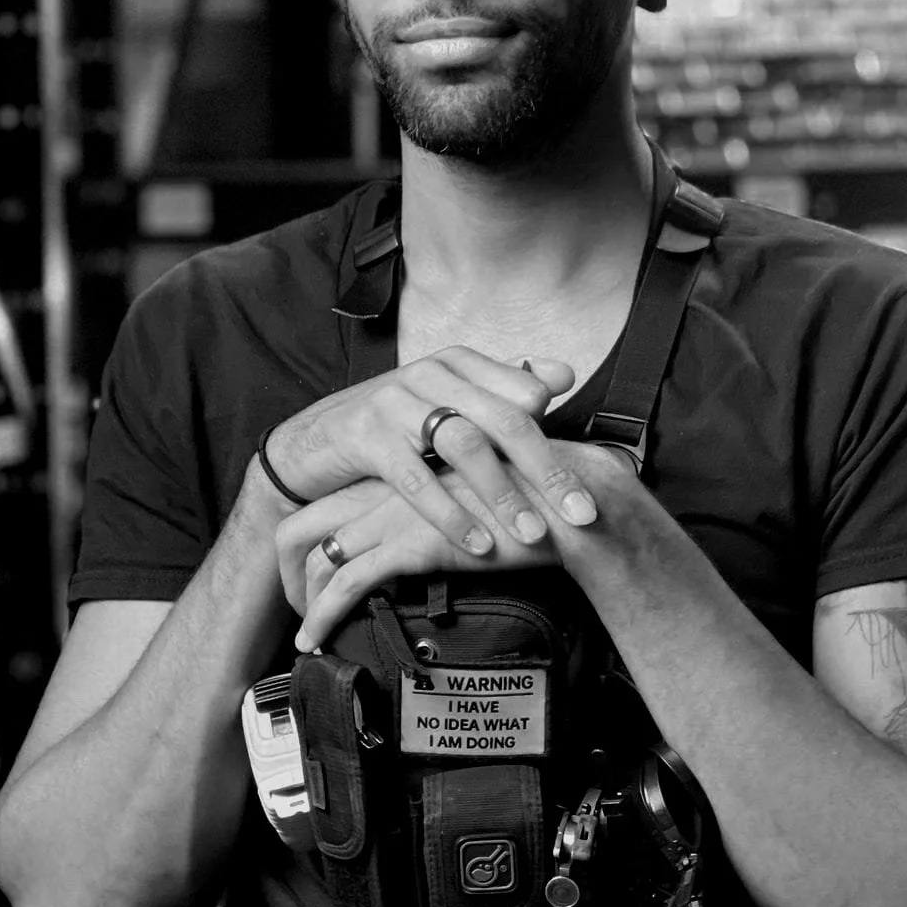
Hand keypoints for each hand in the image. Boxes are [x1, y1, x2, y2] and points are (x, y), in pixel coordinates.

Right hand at [258, 348, 603, 559]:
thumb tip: (565, 374)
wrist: (312, 443)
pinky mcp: (364, 434)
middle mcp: (431, 372)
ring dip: (503, 494)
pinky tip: (476, 543)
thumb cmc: (394, 429)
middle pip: (504, 420)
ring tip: (531, 535)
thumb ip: (505, 388)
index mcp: (460, 363)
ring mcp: (394, 400)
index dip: (561, 440)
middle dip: (547, 471)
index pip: (525, 396)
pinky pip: (414, 477)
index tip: (594, 483)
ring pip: (464, 445)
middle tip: (581, 516)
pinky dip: (449, 513)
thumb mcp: (448, 403)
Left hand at [277, 472, 558, 649]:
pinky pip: (346, 582)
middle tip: (297, 608)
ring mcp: (395, 515)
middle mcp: (389, 489)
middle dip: (287, 573)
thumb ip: (444, 516)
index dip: (308, 544)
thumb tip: (433, 545)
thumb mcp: (474, 504)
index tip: (312, 579)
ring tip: (307, 635)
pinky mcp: (411, 544)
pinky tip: (317, 639)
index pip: (326, 505)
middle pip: (301, 526)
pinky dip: (322, 615)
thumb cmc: (534, 507)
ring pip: (318, 559)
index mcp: (401, 476)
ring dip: (304, 603)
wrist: (566, 506)